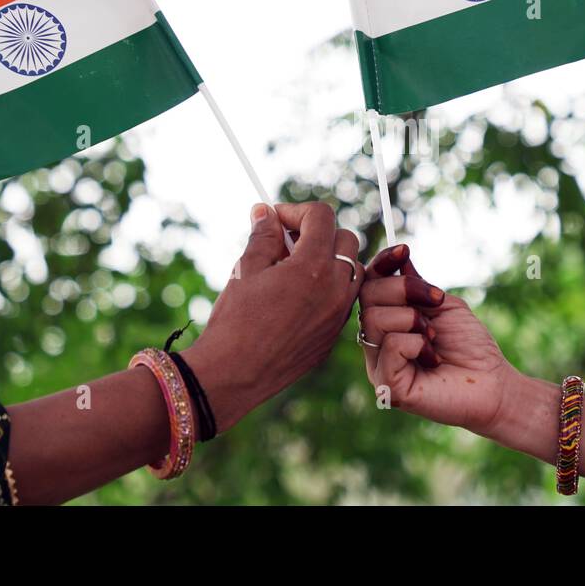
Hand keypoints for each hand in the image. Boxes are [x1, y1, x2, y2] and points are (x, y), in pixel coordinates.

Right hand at [182, 202, 362, 432]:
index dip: (297, 210)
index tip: (276, 218)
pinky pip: (343, 301)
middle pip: (345, 240)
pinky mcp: (333, 336)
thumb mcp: (245, 269)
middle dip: (318, 232)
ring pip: (351, 271)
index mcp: (312, 267)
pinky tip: (297, 296)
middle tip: (286, 240)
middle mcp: (334, 289)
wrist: (234, 375)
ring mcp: (338, 315)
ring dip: (329, 260)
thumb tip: (266, 213)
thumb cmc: (235, 321)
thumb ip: (263, 236)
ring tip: (293, 268)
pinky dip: (328, 288)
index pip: (323, 217)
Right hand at [359, 245, 515, 433]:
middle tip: (435, 302)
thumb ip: (415, 284)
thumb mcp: (442, 305)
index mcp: (386, 323)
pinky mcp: (388, 387)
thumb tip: (398, 256)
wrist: (494, 382)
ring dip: (414, 321)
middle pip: (367, 296)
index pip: (368, 285)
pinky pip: (390, 346)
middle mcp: (376, 343)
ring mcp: (379, 366)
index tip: (405, 250)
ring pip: (375, 319)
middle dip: (403, 289)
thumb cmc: (470, 346)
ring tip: (434, 338)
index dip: (381, 264)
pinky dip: (416, 344)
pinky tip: (433, 358)